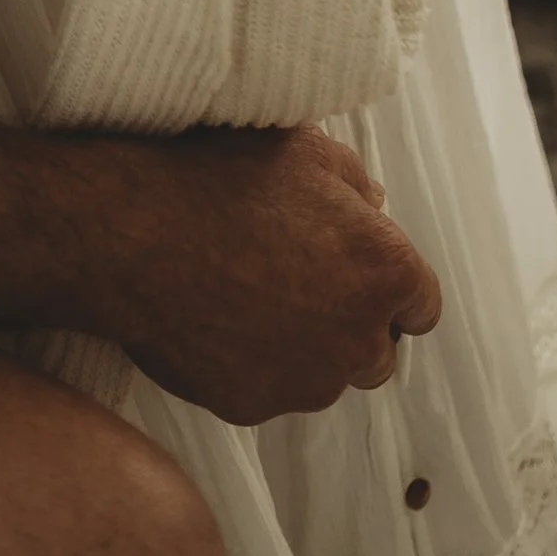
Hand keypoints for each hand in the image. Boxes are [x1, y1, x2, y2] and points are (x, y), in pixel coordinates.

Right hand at [79, 124, 442, 426]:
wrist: (135, 230)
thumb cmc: (221, 177)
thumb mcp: (302, 149)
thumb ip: (353, 183)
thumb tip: (374, 206)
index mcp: (383, 271)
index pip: (421, 304)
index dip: (388, 286)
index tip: (356, 272)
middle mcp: (357, 338)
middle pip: (376, 354)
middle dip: (349, 326)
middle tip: (298, 284)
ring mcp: (305, 381)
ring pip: (321, 377)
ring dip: (302, 349)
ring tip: (248, 300)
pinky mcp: (253, 406)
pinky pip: (266, 391)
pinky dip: (250, 366)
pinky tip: (214, 321)